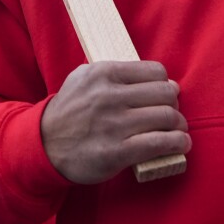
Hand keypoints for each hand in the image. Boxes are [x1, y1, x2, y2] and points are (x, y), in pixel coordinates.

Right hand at [41, 60, 189, 183]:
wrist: (43, 145)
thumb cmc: (69, 112)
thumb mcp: (81, 79)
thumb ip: (112, 71)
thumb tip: (154, 75)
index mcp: (103, 73)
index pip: (155, 72)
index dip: (165, 84)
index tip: (164, 95)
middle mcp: (109, 96)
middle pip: (166, 94)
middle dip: (174, 105)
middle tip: (172, 114)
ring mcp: (113, 124)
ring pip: (167, 117)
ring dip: (179, 126)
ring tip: (178, 131)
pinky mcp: (116, 152)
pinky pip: (160, 143)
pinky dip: (177, 143)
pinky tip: (180, 144)